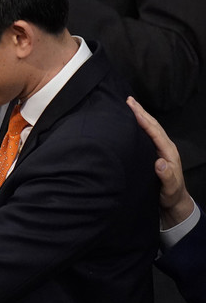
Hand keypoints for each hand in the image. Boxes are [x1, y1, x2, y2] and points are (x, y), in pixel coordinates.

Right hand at [127, 96, 192, 228]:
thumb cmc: (171, 195)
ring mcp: (160, 149)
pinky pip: (147, 135)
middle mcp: (165, 148)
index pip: (155, 132)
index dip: (143, 119)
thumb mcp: (170, 189)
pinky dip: (140, 125)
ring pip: (150, 128)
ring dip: (140, 116)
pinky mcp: (154, 153)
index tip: (132, 108)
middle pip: (153, 125)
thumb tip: (160, 162)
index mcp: (168, 153)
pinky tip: (132, 122)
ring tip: (130, 106)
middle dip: (141, 112)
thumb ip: (166, 176)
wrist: (174, 203)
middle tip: (128, 100)